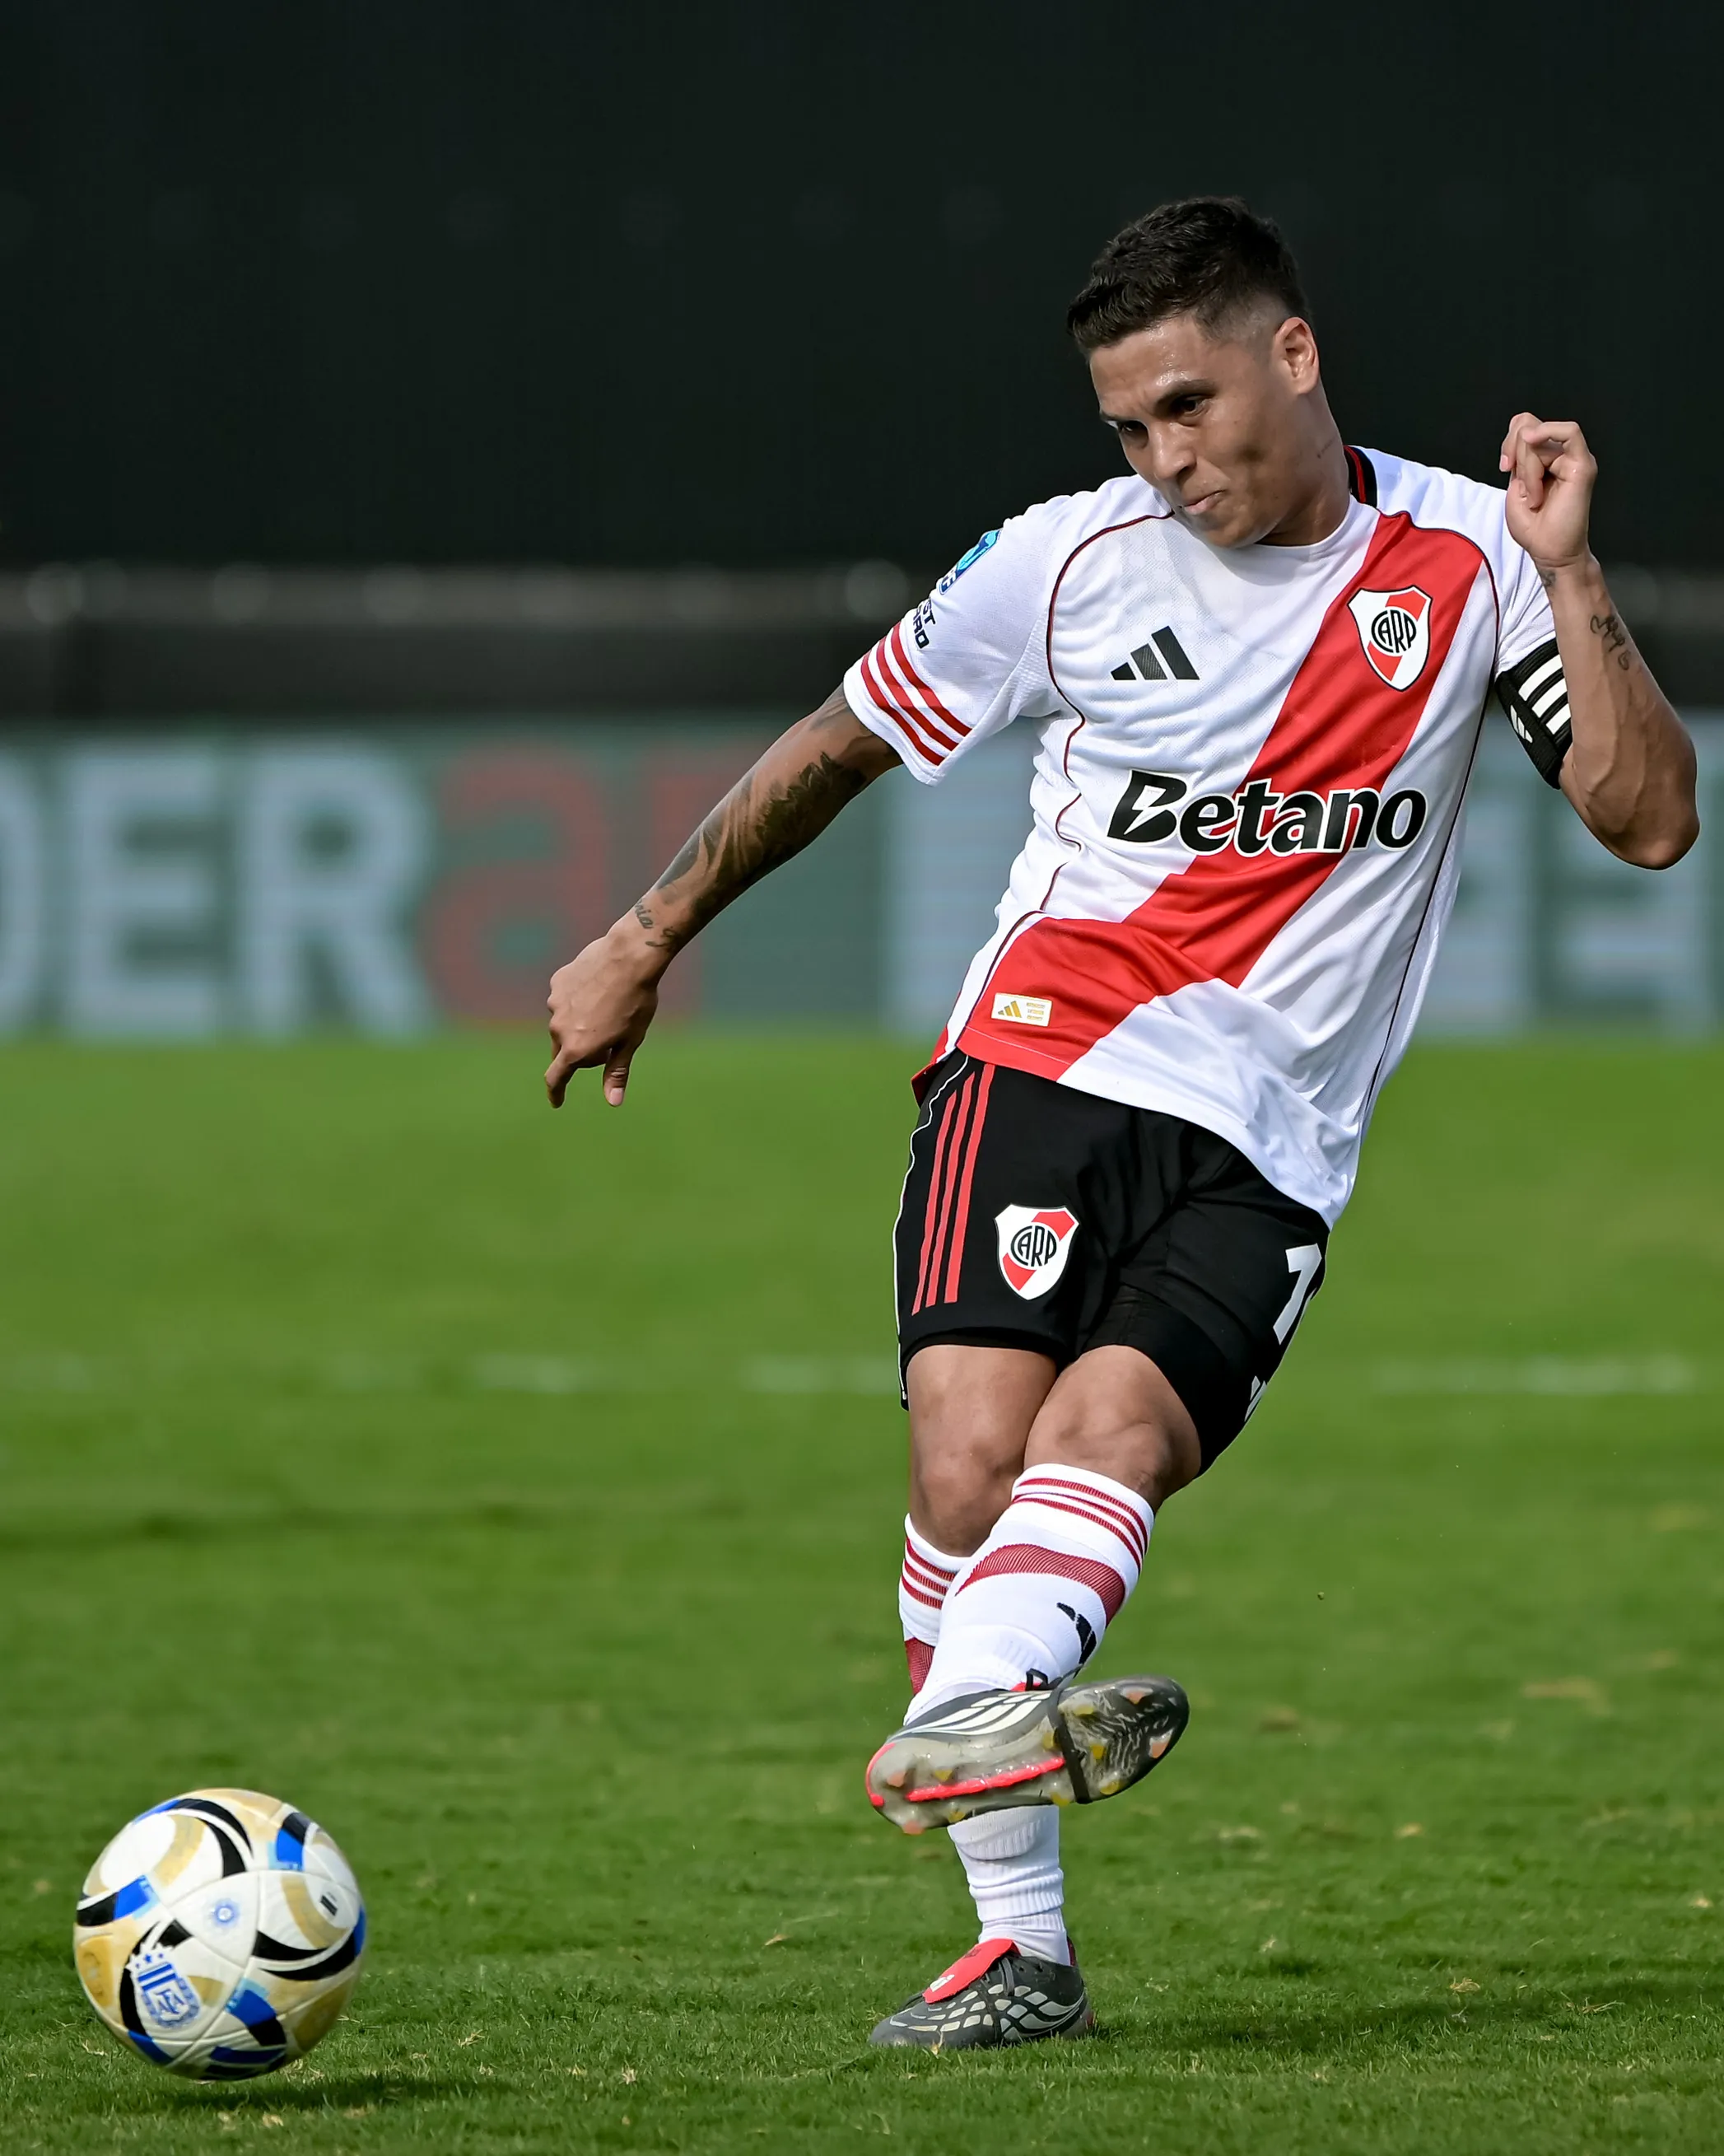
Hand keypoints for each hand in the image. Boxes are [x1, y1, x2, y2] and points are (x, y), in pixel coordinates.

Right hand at [544, 920, 662, 1107]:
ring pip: (563, 1023)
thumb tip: (612, 1102)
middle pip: (563, 1050)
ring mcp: (555, 1004)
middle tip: (608, 1042)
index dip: (556, 1092)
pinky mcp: (557, 983)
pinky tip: (597, 989)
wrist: (629, 957)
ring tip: (606, 1008)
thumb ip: (617, 1072)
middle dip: (579, 1052)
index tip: (557, 1101)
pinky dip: (576, 1001)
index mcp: (576, 1048)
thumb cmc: (636, 1002)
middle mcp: (559, 1028)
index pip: (556, 1077)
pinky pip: (563, 999)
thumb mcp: (630, 1041)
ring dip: (577, 1025)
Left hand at [1499, 412, 1596, 574]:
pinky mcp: (1583, 465)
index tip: (1505, 467)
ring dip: (1529, 468)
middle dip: (1515, 451)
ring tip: (1535, 496)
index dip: (1509, 441)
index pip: (1524, 426)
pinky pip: (1570, 431)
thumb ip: (1519, 459)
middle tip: (1518, 482)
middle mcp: (1560, 454)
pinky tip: (1536, 445)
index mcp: (1543, 459)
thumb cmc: (1534, 527)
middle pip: (1529, 425)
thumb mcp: (1514, 488)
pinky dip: (1547, 435)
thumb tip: (1527, 434)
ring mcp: (1574, 457)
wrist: (1550, 551)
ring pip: (1539, 437)